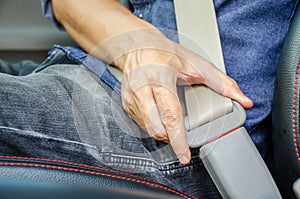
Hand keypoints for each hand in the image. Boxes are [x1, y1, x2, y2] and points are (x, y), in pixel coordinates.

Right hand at [107, 28, 253, 164]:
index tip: (185, 155)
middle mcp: (141, 90)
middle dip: (172, 138)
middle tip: (182, 135)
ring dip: (164, 132)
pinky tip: (159, 113)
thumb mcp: (196, 63)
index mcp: (159, 78)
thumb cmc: (164, 54)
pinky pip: (142, 125)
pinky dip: (154, 125)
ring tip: (171, 119)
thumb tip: (242, 99)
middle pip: (157, 128)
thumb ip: (221, 82)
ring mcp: (130, 99)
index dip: (179, 139)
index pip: (170, 115)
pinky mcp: (126, 105)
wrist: (136, 48)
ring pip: (149, 130)